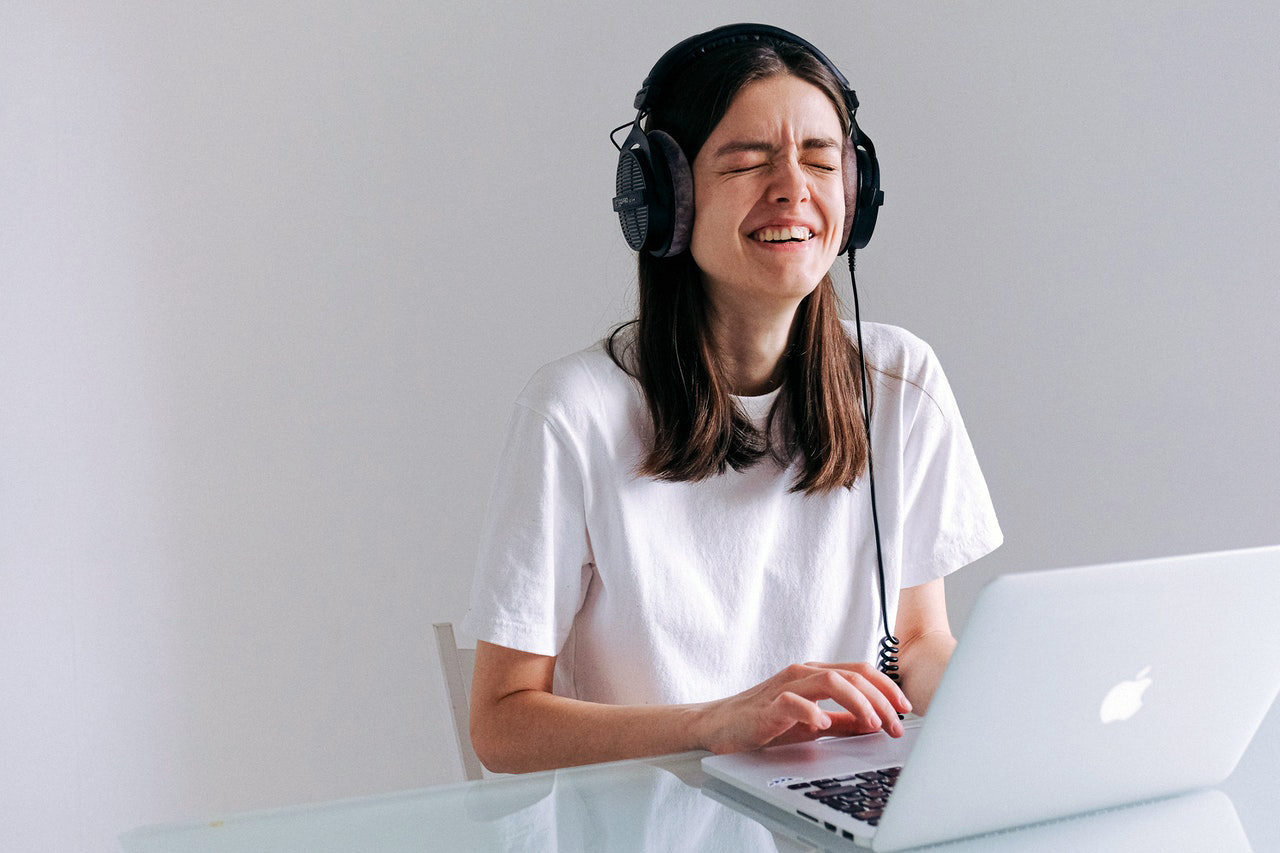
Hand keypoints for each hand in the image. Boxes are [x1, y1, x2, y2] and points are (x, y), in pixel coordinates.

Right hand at [692, 662, 911, 754]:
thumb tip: (877, 724)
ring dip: (858, 703)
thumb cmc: (765, 724)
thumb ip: (844, 722)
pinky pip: (793, 703)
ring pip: (831, 682)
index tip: (906, 710)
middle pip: (853, 675)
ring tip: (873, 724)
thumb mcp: (814, 725)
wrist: (719, 726)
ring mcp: (785, 687)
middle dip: (881, 699)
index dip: (888, 688)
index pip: (861, 672)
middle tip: (897, 725)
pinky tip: (824, 726)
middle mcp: (804, 674)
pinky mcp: (767, 705)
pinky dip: (812, 713)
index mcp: (817, 675)